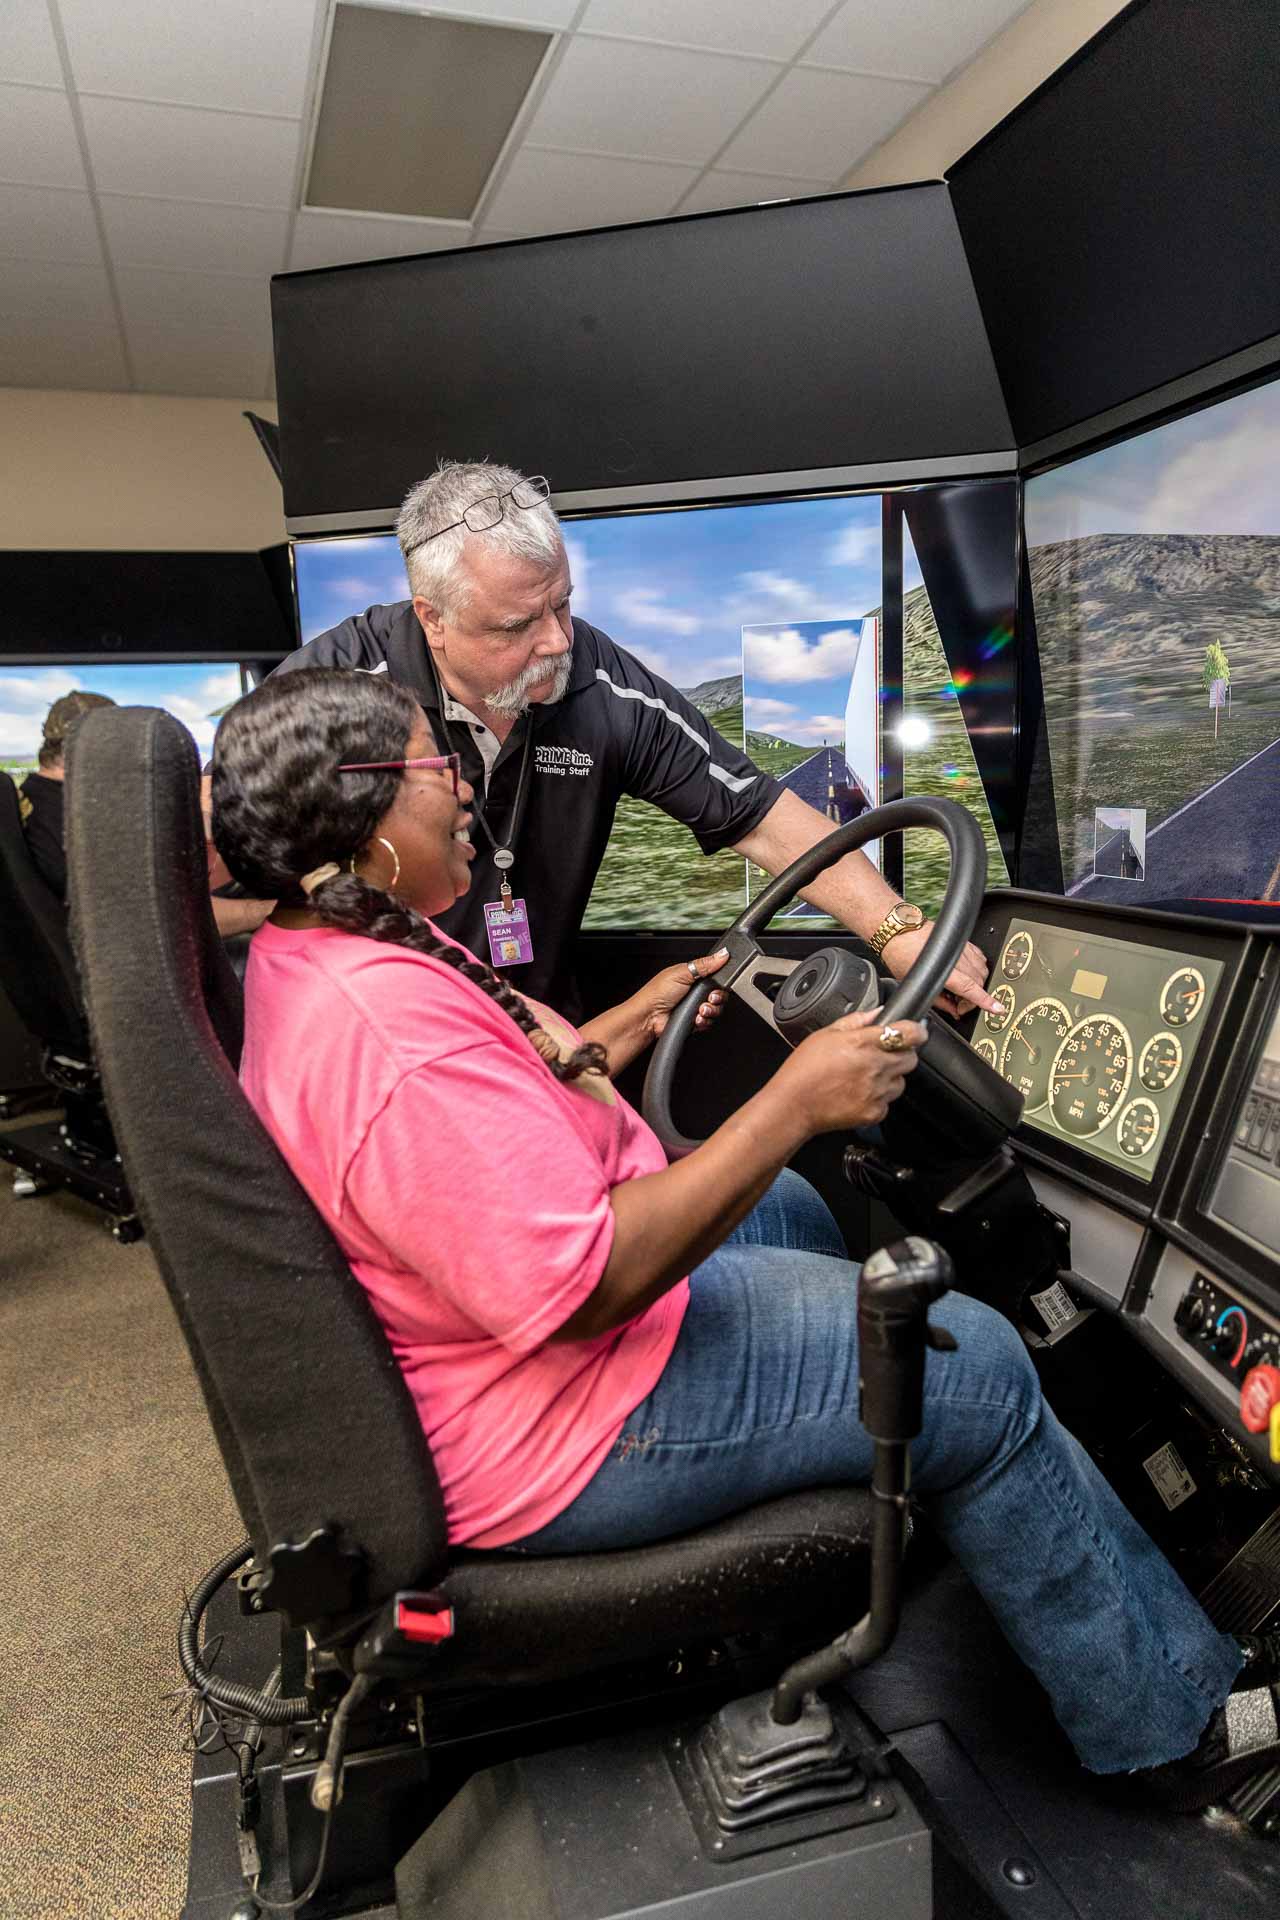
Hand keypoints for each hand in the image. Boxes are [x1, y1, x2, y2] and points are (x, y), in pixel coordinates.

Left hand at [638, 949, 728, 1040]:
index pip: (716, 978)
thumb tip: (722, 954)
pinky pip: (709, 1022)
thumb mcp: (682, 972)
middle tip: (708, 998)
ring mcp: (695, 1007)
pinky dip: (704, 1021)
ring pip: (716, 1010)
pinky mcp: (695, 1021)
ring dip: (710, 1011)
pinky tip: (695, 1018)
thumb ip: (705, 964)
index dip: (720, 983)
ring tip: (699, 1010)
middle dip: (717, 999)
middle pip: (720, 995)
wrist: (648, 1016)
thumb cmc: (657, 992)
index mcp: (693, 977)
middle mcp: (696, 992)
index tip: (718, 986)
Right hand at [776, 1006, 924, 1134]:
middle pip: (911, 1058)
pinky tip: (859, 1093)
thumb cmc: (803, 1070)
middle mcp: (875, 1067)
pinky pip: (888, 1103)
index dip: (916, 1031)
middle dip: (902, 1054)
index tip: (914, 1032)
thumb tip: (878, 1013)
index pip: (910, 1033)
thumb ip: (856, 1021)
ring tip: (866, 1077)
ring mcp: (876, 1092)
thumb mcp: (825, 1034)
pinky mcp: (874, 1112)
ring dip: (890, 1078)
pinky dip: (878, 1098)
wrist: (793, 1105)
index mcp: (863, 1043)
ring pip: (901, 1082)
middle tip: (883, 1055)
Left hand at [882, 923, 998, 1016]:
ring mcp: (963, 948)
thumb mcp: (916, 984)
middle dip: (973, 998)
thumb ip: (938, 1001)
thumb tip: (954, 1011)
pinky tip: (967, 974)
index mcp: (945, 969)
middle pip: (979, 983)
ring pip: (983, 971)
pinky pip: (981, 958)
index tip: (998, 1009)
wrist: (900, 930)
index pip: (971, 988)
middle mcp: (957, 958)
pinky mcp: (965, 942)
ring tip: (960, 989)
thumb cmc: (902, 953)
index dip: (985, 1001)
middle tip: (958, 1004)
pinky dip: (978, 969)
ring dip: (977, 983)